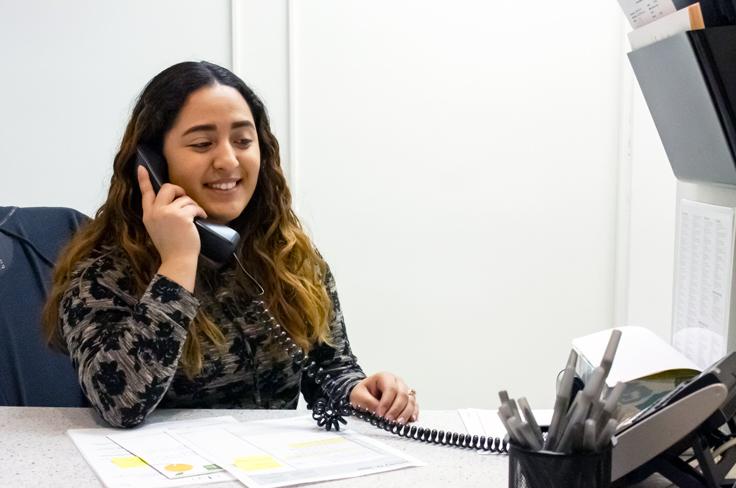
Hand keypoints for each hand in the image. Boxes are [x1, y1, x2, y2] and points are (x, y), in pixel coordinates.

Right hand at [137, 166, 205, 290]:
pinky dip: (200, 211)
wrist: (177, 260)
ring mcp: (167, 213)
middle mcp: (155, 212)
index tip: (141, 168)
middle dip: (179, 190)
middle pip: (167, 188)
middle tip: (186, 201)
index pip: (145, 193)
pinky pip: (193, 206)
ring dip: (193, 206)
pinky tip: (202, 218)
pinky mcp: (181, 216)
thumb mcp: (159, 229)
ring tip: (196, 217)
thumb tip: (174, 202)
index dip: (144, 180)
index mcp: (148, 215)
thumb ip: (161, 215)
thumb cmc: (173, 247)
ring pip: (184, 198)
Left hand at [349, 372, 418, 423]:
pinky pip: (415, 406)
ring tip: (398, 423)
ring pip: (410, 400)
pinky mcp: (408, 400)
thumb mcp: (358, 396)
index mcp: (385, 377)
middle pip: (402, 394)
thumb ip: (368, 403)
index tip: (380, 414)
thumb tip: (380, 412)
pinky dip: (413, 413)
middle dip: (396, 409)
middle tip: (389, 420)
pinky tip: (410, 420)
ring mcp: (404, 390)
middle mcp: (397, 382)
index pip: (390, 389)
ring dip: (405, 413)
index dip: (386, 403)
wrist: (365, 395)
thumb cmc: (363, 393)